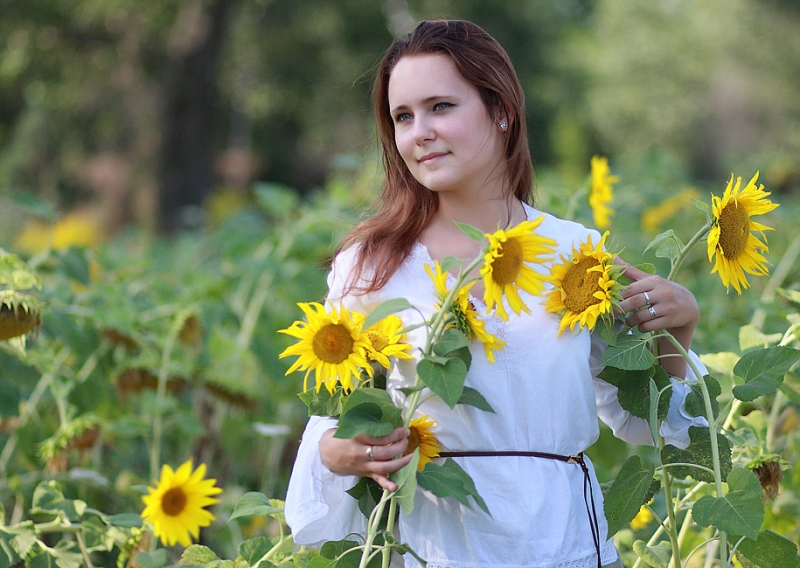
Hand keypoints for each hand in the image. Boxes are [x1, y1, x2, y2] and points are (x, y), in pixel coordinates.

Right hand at [319, 427, 412, 491]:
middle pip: (384, 452)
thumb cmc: (340, 436)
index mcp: (357, 439)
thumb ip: (367, 425)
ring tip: (410, 456)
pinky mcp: (364, 473)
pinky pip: (376, 480)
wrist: (325, 453)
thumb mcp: (350, 427)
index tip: (404, 428)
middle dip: (399, 446)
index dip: (394, 433)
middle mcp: (360, 453)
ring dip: (399, 462)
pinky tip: (395, 486)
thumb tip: (390, 418)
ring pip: (383, 467)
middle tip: (406, 438)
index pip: (379, 437)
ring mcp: (363, 465)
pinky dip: (386, 484)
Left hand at [615, 259, 698, 377]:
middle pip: (635, 302)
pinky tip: (640, 326)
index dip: (618, 296)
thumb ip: (630, 271)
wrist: (688, 306)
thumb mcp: (649, 280)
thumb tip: (612, 258)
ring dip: (630, 321)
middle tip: (611, 314)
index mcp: (654, 281)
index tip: (609, 302)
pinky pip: (650, 326)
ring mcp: (667, 307)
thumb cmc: (662, 291)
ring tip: (627, 321)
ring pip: (642, 315)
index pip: (631, 289)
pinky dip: (641, 327)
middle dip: (620, 309)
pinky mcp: (671, 320)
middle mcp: (662, 292)